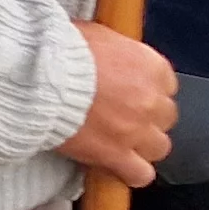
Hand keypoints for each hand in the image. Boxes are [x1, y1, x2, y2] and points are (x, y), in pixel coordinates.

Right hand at [56, 20, 178, 185]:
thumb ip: (114, 50)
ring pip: (159, 147)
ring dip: (142, 144)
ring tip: (120, 141)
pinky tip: (118, 165)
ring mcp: (137, 131)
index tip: (131, 90)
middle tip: (122, 115)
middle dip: (146, 116)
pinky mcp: (116, 155)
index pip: (167, 84)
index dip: (148, 88)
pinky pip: (141, 174)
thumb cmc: (62, 51)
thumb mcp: (95, 35)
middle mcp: (151, 100)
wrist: (41, 78)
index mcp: (151, 67)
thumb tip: (108, 54)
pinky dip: (132, 172)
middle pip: (165, 116)